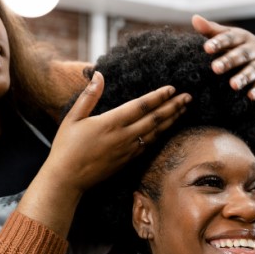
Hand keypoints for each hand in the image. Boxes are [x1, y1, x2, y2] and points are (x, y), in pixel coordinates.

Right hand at [18, 72, 189, 235]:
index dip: (158, 96)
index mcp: (111, 123)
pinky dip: (161, 135)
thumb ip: (88, 96)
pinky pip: (149, 145)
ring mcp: (127, 150)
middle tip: (188, 97)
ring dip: (171, 120)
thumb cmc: (66, 147)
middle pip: (155, 119)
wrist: (67, 179)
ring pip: (156, 133)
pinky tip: (167, 129)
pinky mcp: (127, 161)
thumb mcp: (72, 118)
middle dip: (173, 106)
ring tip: (184, 110)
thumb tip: (99, 74)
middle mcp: (124, 136)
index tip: (172, 88)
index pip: (141, 106)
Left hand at [192, 14, 254, 99]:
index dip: (218, 43)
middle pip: (241, 55)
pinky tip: (250, 96)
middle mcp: (254, 49)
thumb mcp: (225, 36)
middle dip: (229, 61)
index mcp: (242, 38)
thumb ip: (210, 30)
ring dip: (244, 77)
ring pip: (253, 70)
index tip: (206, 48)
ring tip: (233, 85)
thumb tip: (195, 18)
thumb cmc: (236, 45)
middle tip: (215, 69)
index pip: (229, 39)